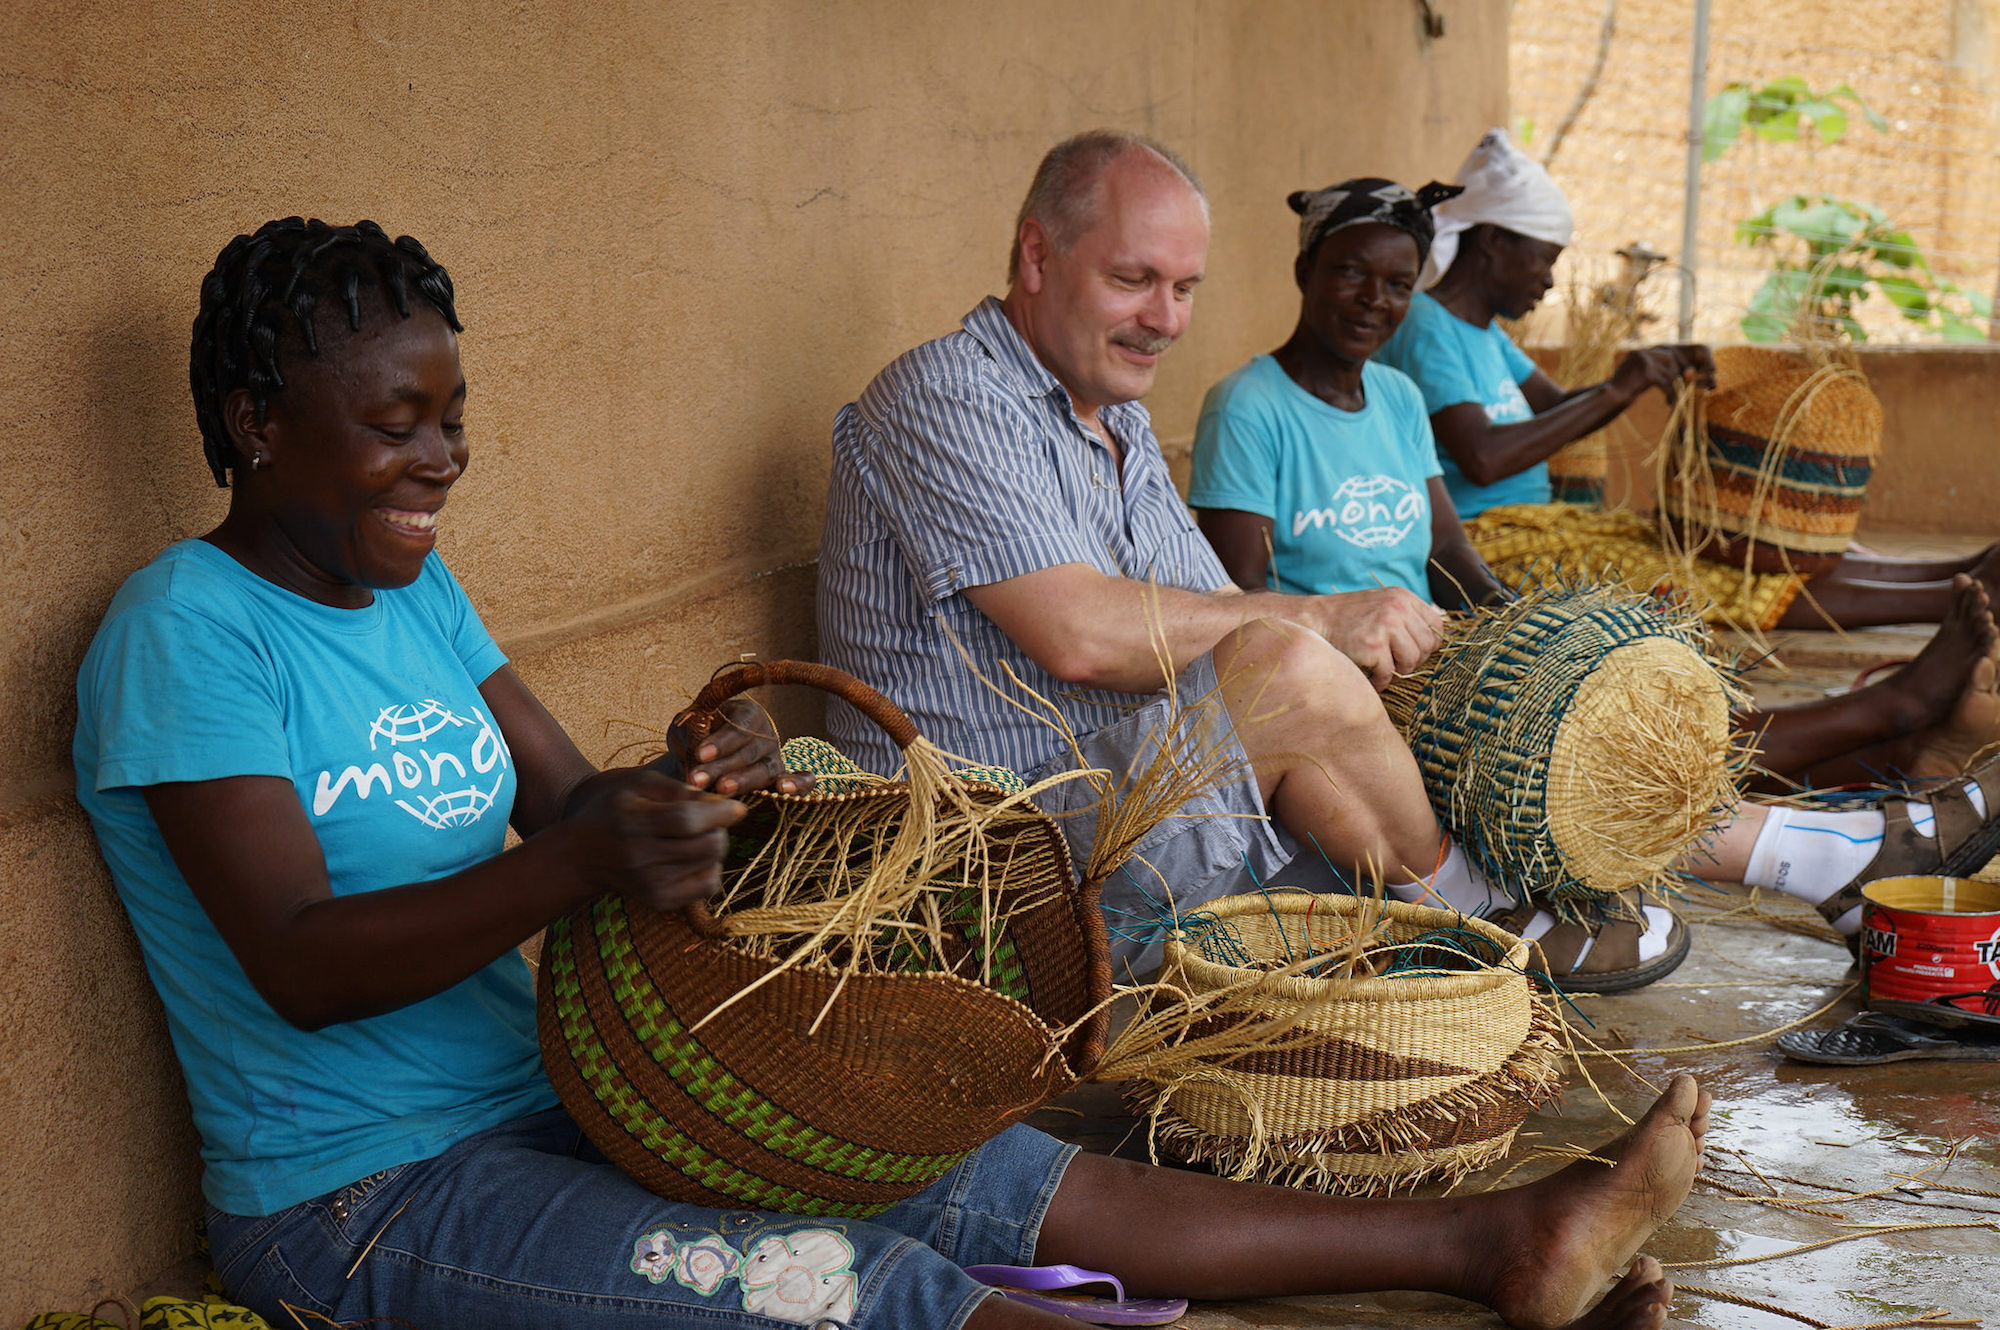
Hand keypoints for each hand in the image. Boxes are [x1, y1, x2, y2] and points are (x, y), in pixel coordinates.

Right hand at [558, 768, 747, 912]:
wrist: (583, 855)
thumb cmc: (616, 810)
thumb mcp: (639, 785)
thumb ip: (678, 788)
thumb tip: (717, 800)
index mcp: (635, 823)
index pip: (688, 820)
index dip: (720, 813)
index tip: (737, 807)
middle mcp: (641, 858)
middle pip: (707, 846)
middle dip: (721, 829)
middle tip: (713, 821)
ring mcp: (651, 884)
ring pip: (712, 865)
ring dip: (715, 848)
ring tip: (698, 838)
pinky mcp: (660, 902)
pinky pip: (708, 887)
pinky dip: (711, 869)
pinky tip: (695, 858)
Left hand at [666, 698, 813, 798]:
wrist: (702, 755)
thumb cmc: (696, 736)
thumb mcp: (688, 729)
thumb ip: (691, 737)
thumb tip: (694, 758)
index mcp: (747, 713)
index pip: (740, 726)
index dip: (721, 741)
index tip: (699, 754)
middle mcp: (766, 734)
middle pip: (748, 751)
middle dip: (721, 767)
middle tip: (697, 779)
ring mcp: (775, 757)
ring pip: (765, 769)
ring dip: (743, 781)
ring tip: (722, 789)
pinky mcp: (780, 778)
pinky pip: (802, 781)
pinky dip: (798, 783)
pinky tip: (784, 789)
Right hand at [1299, 587, 1443, 688]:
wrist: (1315, 620)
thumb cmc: (1348, 617)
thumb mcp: (1382, 603)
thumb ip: (1406, 616)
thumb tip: (1435, 642)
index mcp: (1403, 597)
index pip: (1436, 626)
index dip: (1428, 643)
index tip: (1413, 650)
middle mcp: (1398, 608)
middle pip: (1427, 646)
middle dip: (1412, 659)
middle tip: (1394, 662)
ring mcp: (1386, 626)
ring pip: (1412, 661)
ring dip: (1398, 670)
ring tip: (1382, 668)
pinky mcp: (1373, 646)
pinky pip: (1389, 673)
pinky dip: (1380, 680)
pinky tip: (1370, 675)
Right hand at [1611, 343, 1714, 401]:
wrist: (1610, 398)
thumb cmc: (1620, 391)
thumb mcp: (1634, 374)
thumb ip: (1650, 369)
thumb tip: (1673, 371)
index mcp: (1637, 352)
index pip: (1662, 352)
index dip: (1672, 364)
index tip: (1678, 375)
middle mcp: (1641, 353)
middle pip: (1669, 358)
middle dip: (1676, 372)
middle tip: (1679, 385)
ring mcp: (1644, 362)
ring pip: (1669, 371)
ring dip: (1674, 385)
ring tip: (1672, 396)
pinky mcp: (1647, 373)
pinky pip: (1667, 383)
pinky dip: (1670, 393)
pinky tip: (1668, 401)